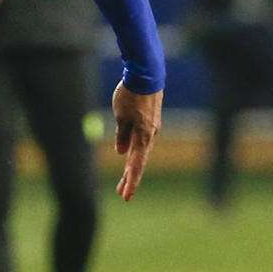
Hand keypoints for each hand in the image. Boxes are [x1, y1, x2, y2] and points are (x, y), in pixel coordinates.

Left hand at [111, 82, 162, 200]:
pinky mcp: (150, 121)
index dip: (131, 181)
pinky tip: (127, 154)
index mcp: (143, 136)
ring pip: (141, 152)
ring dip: (132, 166)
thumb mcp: (121, 116)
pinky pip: (142, 141)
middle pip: (138, 161)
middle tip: (122, 194)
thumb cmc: (131, 95)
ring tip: (123, 180)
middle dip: (130, 178)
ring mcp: (151, 128)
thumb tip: (121, 152)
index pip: (136, 164)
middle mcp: (150, 135)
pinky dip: (135, 152)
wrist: (147, 75)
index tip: (125, 196)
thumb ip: (122, 135)